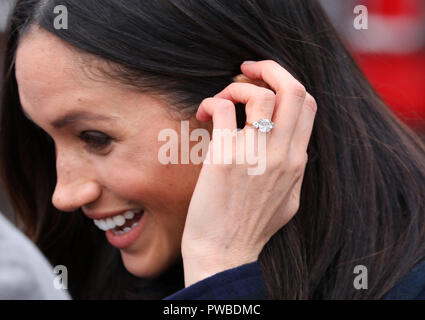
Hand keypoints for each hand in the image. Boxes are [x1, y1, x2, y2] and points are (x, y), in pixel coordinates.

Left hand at [181, 60, 316, 286]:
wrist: (224, 253)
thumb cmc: (251, 227)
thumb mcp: (289, 200)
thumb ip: (294, 170)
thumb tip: (293, 147)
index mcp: (297, 161)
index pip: (308, 105)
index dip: (287, 84)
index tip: (266, 83)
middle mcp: (283, 155)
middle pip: (294, 90)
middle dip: (270, 68)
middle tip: (247, 69)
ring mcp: (255, 156)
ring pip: (259, 95)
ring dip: (236, 87)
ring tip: (222, 100)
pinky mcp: (225, 158)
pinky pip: (225, 110)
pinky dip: (214, 102)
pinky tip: (205, 113)